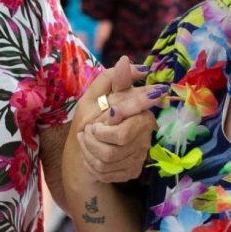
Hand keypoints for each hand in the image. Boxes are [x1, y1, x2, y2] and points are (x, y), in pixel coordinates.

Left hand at [72, 56, 161, 183]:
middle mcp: (145, 135)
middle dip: (95, 136)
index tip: (108, 114)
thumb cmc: (93, 116)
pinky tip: (89, 157)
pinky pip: (108, 172)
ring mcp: (139, 155)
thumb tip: (125, 59)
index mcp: (142, 113)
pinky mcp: (131, 171)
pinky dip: (92, 164)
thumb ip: (113, 79)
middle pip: (119, 138)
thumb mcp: (97, 95)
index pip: (134, 112)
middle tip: (86, 130)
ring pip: (109, 157)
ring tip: (85, 141)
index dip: (118, 113)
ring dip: (89, 150)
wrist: (86, 149)